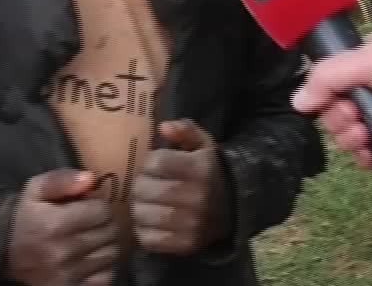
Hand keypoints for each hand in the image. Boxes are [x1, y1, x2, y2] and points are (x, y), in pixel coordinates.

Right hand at [6, 169, 118, 285]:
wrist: (5, 251)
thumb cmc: (27, 216)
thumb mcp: (37, 189)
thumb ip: (62, 179)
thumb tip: (91, 179)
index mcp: (54, 225)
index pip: (102, 210)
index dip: (98, 205)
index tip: (88, 207)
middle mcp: (63, 252)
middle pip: (110, 232)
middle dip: (104, 223)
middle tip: (91, 223)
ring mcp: (68, 275)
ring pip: (112, 253)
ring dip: (106, 244)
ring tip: (90, 239)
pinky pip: (107, 276)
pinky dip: (103, 267)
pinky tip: (89, 258)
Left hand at [129, 120, 227, 255]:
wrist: (233, 209)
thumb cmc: (209, 172)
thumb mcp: (203, 145)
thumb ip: (185, 129)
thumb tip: (164, 126)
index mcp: (199, 169)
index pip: (155, 162)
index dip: (149, 162)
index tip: (155, 166)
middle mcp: (196, 197)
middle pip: (144, 189)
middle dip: (141, 184)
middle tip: (146, 185)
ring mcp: (191, 224)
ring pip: (143, 214)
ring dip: (139, 207)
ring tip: (146, 202)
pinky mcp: (185, 244)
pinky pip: (148, 239)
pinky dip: (143, 229)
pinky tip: (151, 221)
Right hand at [290, 20, 371, 166]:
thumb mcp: (371, 58)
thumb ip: (330, 79)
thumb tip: (298, 101)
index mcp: (366, 60)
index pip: (330, 84)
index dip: (325, 99)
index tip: (333, 105)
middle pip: (341, 113)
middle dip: (339, 122)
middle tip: (354, 122)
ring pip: (360, 134)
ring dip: (353, 141)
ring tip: (363, 139)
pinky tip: (371, 158)